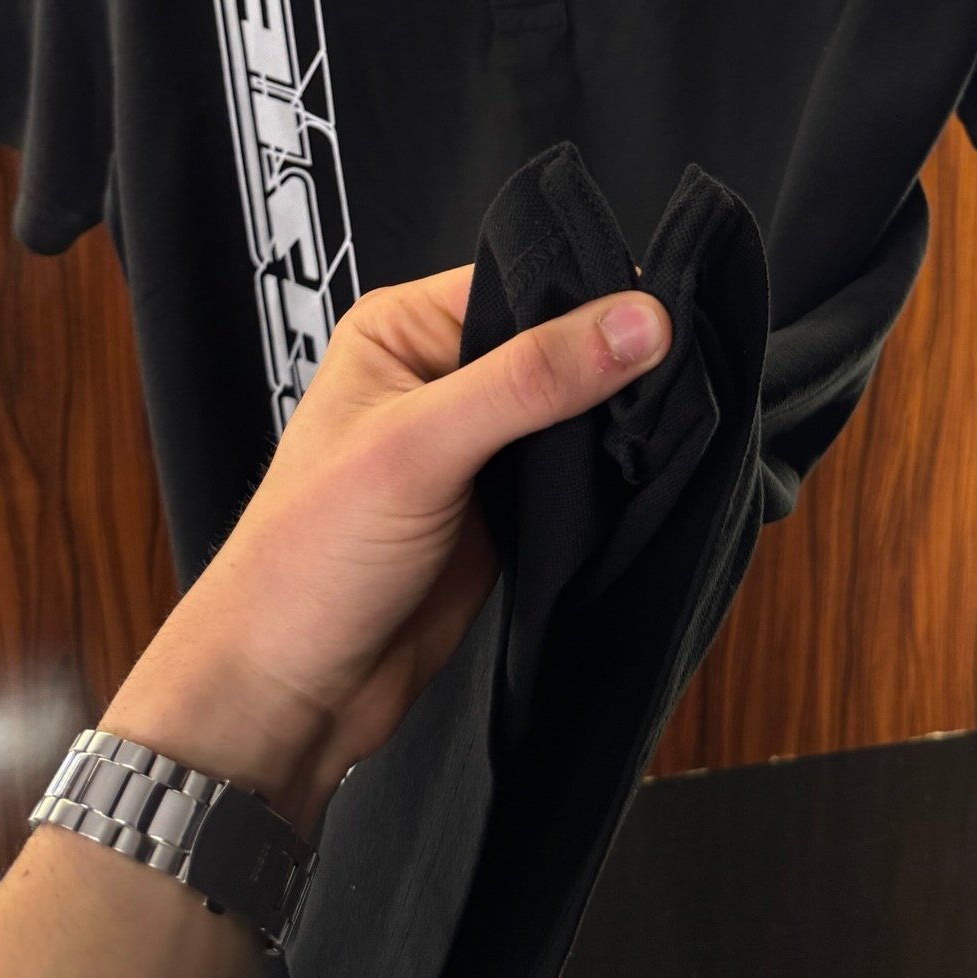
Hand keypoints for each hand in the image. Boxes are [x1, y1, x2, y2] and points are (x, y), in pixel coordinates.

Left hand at [101, 268, 671, 830]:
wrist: (292, 696)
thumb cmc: (310, 558)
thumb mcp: (420, 447)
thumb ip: (531, 380)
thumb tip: (636, 321)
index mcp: (403, 329)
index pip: (519, 281)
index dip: (590, 295)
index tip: (666, 315)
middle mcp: (441, 375)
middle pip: (555, 344)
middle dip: (613, 362)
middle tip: (684, 376)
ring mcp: (476, 446)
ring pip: (573, 410)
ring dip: (616, 422)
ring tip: (675, 423)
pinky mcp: (505, 509)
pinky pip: (575, 474)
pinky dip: (608, 477)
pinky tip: (648, 473)